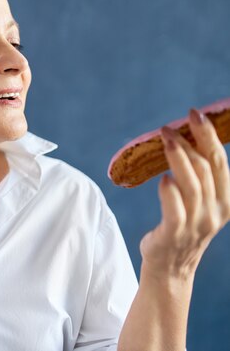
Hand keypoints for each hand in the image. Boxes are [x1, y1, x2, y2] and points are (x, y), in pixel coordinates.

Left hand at [140, 108, 229, 279]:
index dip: (209, 136)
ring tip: (164, 140)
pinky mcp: (175, 234)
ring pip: (191, 185)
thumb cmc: (180, 229)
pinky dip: (169, 191)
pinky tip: (162, 177)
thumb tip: (180, 141)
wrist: (169, 269)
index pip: (220, 162)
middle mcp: (215, 212)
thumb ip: (195, 178)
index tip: (196, 114)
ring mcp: (196, 224)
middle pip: (207, 169)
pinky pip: (175, 209)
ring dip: (177, 158)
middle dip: (192, 141)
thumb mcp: (196, 203)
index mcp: (224, 201)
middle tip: (173, 124)